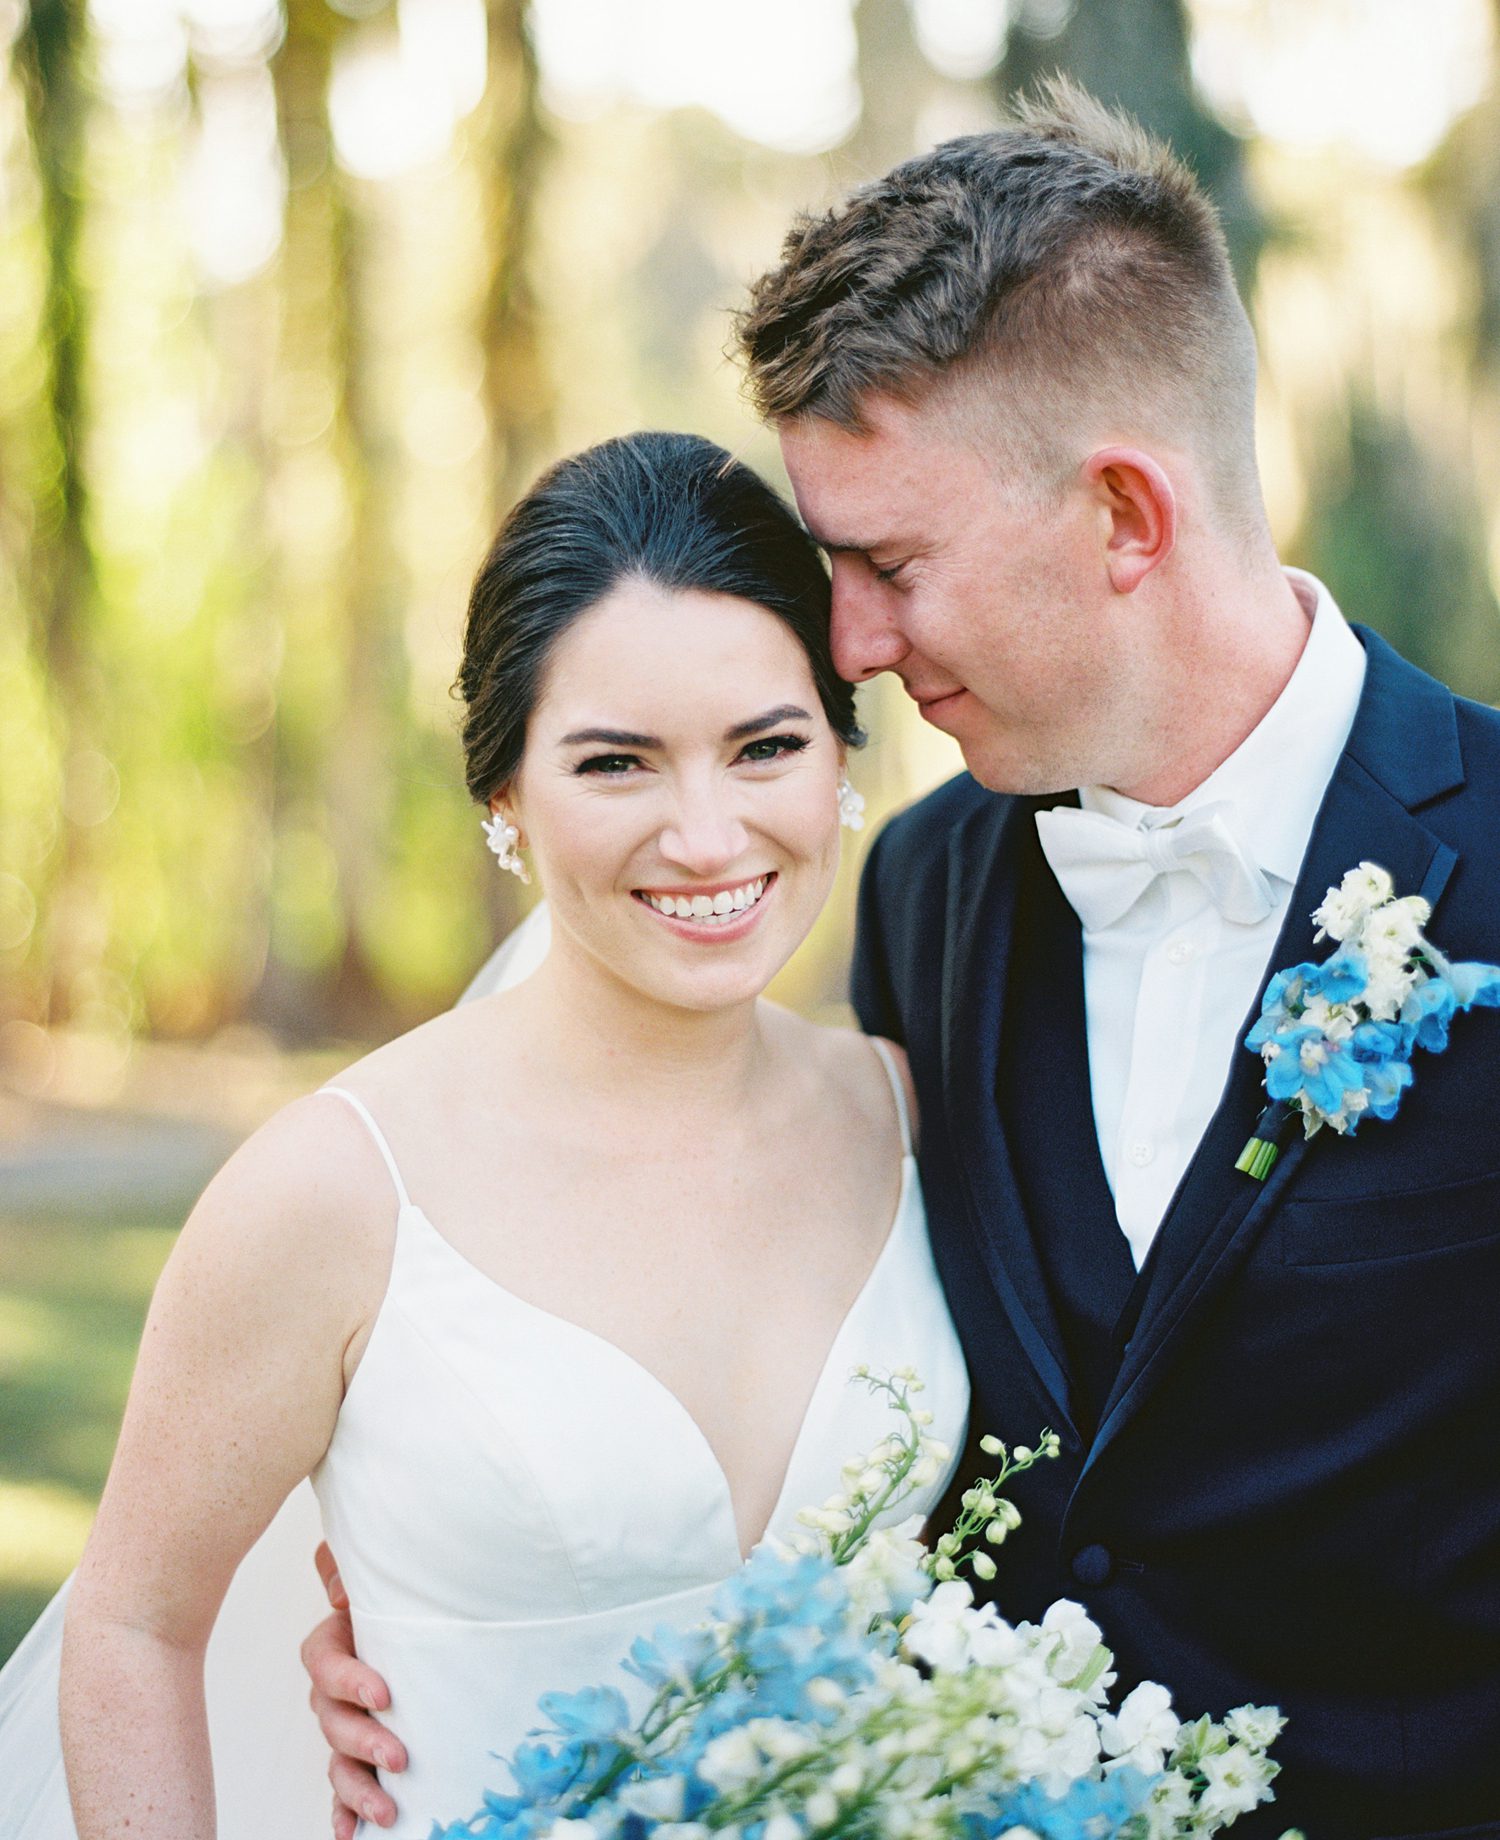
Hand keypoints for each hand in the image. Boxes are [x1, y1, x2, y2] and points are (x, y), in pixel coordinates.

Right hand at [304, 1542, 405, 1836]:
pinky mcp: (359, 1756)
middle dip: (364, 1742)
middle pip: (332, 1721)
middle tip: (400, 1757)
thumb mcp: (377, 1577)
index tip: (383, 1695)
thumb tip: (339, 1592)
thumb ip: (344, 1570)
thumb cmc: (397, 1598)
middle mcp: (332, 1691)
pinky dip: (346, 1812)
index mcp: (331, 1645)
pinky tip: (353, 1833)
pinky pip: (344, 1790)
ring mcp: (344, 1727)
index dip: (349, 1681)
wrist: (418, 1622)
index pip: (324, 1664)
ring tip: (388, 1811)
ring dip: (358, 1790)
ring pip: (338, 1761)